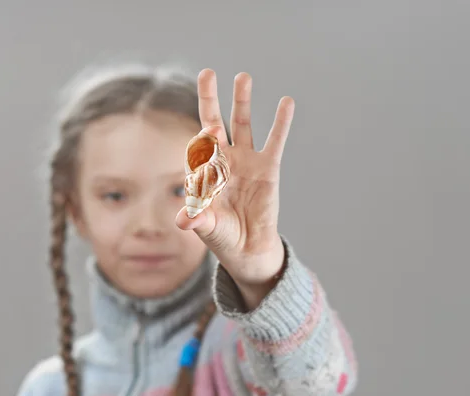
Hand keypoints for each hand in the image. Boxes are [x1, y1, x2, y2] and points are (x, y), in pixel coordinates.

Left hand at [176, 69, 294, 307]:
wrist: (248, 248)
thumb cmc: (222, 236)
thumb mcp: (208, 227)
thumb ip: (197, 219)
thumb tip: (183, 220)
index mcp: (202, 172)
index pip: (197, 149)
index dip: (201, 145)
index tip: (207, 144)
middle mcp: (222, 161)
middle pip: (214, 123)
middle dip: (209, 99)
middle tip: (207, 73)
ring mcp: (245, 161)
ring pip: (242, 124)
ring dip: (242, 101)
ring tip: (243, 77)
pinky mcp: (267, 167)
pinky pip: (274, 141)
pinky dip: (280, 123)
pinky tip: (286, 102)